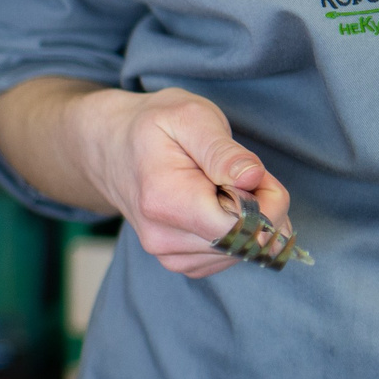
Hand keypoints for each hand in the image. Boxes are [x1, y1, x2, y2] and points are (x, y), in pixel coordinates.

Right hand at [71, 87, 292, 277]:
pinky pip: (229, 258)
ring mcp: (168, 255)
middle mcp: (162, 238)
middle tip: (242, 174)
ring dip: (252, 222)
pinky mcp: (178, 262)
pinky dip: (237, 234)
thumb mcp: (189, 117)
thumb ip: (223, 150)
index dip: (267, 202)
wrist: (111, 147)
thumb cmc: (153, 127)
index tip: (256, 173)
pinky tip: (219, 206)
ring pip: (244, 252)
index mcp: (165, 201)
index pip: (242, 226)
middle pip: (247, 241)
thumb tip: (253, 178)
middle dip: (263, 209)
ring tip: (225, 187)